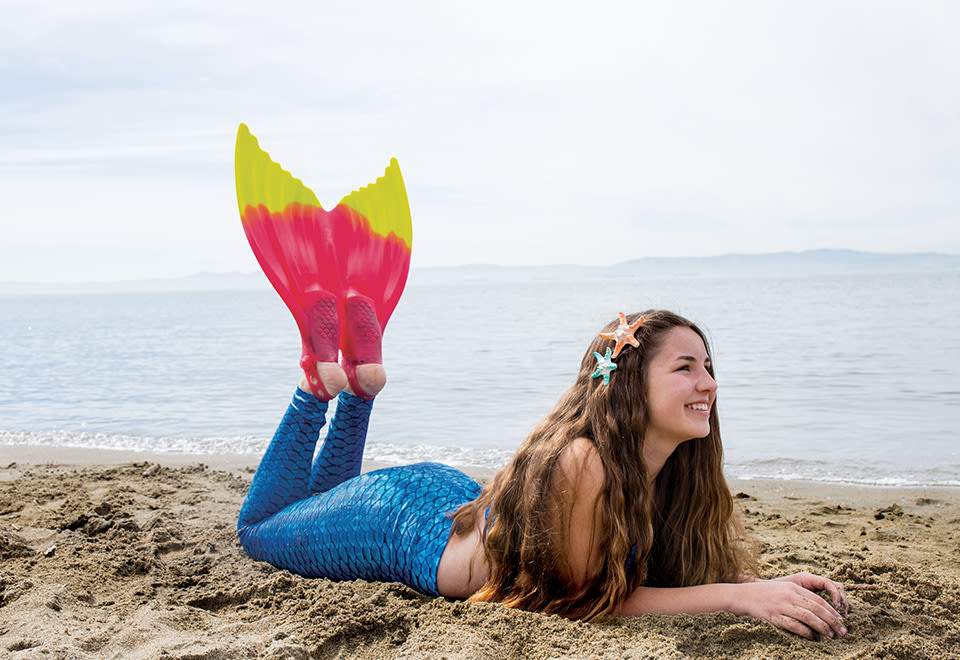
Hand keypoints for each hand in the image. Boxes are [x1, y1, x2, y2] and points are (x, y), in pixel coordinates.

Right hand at [733, 574, 847, 639]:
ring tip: (831, 636)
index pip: (818, 599)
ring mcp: (780, 605)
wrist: (740, 595)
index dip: (832, 610)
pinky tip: (812, 637)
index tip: (841, 620)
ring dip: (822, 628)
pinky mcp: (773, 615)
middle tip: (843, 631)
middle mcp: (789, 595)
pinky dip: (805, 632)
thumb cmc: (762, 594)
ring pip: (808, 617)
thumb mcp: (781, 589)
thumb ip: (797, 596)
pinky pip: (793, 625)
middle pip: (817, 608)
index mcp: (793, 587)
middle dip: (832, 621)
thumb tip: (818, 610)